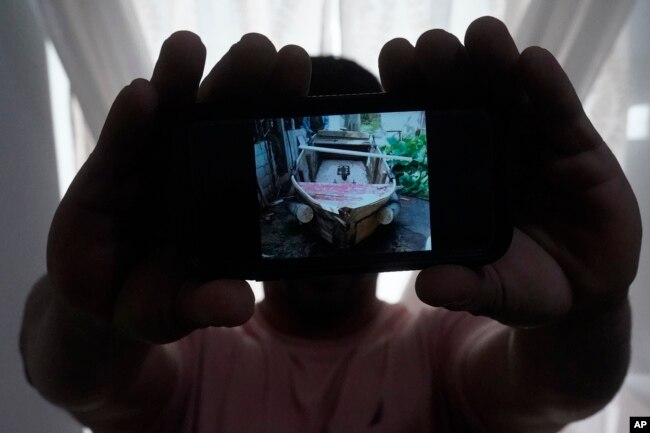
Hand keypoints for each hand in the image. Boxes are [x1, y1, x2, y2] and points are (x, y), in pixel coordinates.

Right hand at [47, 32, 310, 342]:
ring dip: (178, 82)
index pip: (255, 145)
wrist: (101, 306)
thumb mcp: (182, 308)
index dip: (276, 111)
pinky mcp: (106, 172)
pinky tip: (141, 96)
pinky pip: (120, 142)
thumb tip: (240, 306)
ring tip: (189, 46)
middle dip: (239, 82)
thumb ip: (208, 303)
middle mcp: (192, 169)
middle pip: (217, 116)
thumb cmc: (155, 299)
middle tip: (262, 51)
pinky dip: (129, 120)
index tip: (298, 75)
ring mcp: (149, 165)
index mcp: (224, 195)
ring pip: (167, 116)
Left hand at [379, 17, 641, 326]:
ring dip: (494, 61)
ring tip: (480, 36)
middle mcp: (490, 148)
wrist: (581, 294)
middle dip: (446, 67)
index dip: (410, 94)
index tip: (393, 63)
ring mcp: (533, 143)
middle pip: (464, 96)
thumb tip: (429, 287)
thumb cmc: (523, 284)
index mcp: (457, 174)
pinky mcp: (577, 149)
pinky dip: (548, 87)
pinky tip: (532, 63)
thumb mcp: (492, 290)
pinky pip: (560, 111)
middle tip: (427, 47)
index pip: (428, 125)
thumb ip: (464, 287)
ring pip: (510, 92)